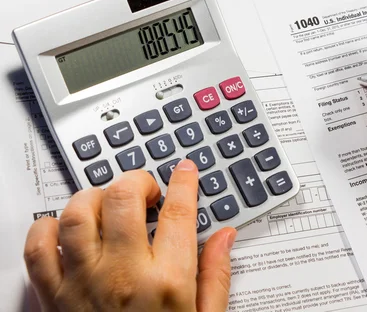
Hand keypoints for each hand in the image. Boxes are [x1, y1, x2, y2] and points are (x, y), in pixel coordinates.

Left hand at [23, 160, 236, 311]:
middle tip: (148, 190)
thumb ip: (216, 276)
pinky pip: (39, 248)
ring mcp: (83, 285)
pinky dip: (48, 228)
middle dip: (138, 180)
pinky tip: (68, 228)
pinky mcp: (54, 298)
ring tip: (110, 204)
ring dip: (95, 197)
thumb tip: (224, 237)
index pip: (178, 212)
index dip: (184, 182)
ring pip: (78, 214)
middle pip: (123, 198)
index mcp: (167, 283)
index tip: (185, 171)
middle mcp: (123, 277)